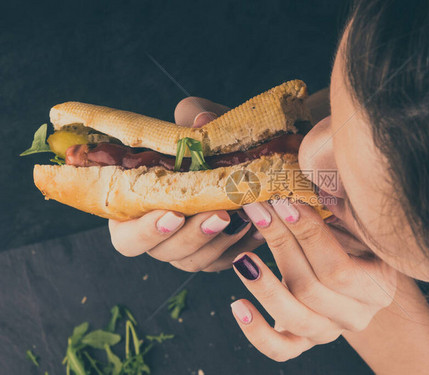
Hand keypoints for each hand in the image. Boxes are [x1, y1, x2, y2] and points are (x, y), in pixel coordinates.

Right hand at [108, 97, 264, 271]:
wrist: (233, 155)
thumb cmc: (200, 142)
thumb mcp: (194, 124)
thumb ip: (191, 121)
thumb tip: (203, 119)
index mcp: (136, 210)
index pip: (127, 237)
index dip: (146, 231)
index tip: (173, 213)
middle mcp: (159, 237)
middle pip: (166, 253)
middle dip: (194, 236)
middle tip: (220, 215)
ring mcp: (187, 250)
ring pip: (197, 261)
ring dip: (221, 242)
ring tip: (243, 218)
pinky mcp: (216, 255)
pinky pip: (227, 260)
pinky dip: (242, 245)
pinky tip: (259, 226)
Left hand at [229, 199, 399, 361]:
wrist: (358, 282)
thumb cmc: (355, 246)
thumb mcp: (358, 228)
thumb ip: (344, 212)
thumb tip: (319, 186)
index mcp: (377, 287)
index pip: (338, 267)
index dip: (308, 235)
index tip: (282, 203)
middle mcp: (356, 316)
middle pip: (311, 288)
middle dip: (281, 246)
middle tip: (257, 213)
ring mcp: (328, 332)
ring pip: (294, 318)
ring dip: (264, 286)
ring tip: (242, 258)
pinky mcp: (303, 343)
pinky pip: (279, 350)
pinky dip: (256, 332)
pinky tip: (238, 306)